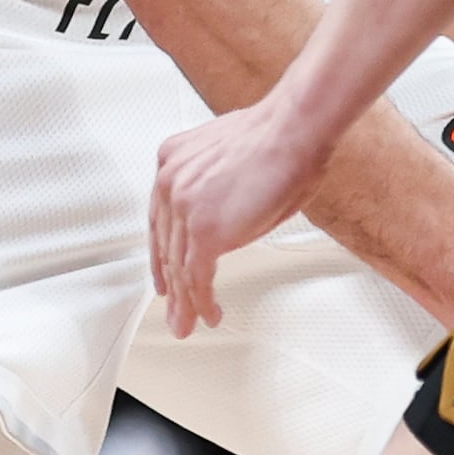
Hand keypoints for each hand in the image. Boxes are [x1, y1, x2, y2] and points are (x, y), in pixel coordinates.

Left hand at [148, 88, 350, 337]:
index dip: (162, 253)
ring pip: (179, 267)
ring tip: (187, 325)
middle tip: (173, 310)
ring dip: (184, 302)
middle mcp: (169, 182)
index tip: (164, 275)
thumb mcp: (232, 159)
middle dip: (170, 285)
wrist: (293, 130)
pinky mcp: (204, 232)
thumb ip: (215, 189)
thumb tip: (228, 218)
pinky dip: (202, 302)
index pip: (159, 219)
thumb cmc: (280, 137)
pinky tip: (209, 315)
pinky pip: (197, 277)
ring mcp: (183, 207)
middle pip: (165, 247)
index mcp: (171, 159)